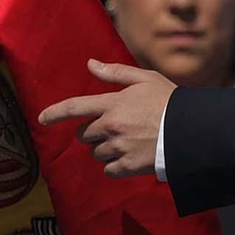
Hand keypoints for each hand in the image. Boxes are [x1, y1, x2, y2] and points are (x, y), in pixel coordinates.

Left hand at [38, 60, 173, 177]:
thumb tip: (90, 64)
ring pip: (96, 152)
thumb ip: (115, 73)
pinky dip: (114, 165)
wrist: (192, 130)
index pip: (75, 107)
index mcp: (113, 104)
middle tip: (113, 128)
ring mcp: (118, 148)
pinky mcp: (128, 166)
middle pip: (84, 134)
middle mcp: (111, 127)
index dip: (55, 112)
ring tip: (128, 142)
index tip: (42, 118)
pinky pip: (108, 169)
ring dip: (105, 148)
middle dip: (92, 132)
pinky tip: (130, 157)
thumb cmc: (170, 101)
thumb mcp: (145, 79)